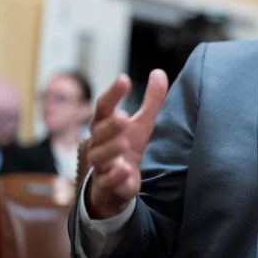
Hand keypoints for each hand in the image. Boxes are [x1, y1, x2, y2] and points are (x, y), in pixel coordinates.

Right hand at [86, 69, 167, 218]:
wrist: (115, 185)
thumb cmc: (126, 148)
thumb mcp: (142, 124)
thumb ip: (151, 100)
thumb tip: (159, 72)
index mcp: (105, 126)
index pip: (104, 107)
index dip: (113, 93)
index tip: (124, 78)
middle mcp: (98, 144)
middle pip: (99, 132)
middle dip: (110, 125)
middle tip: (123, 116)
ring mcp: (101, 166)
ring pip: (100, 157)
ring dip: (111, 149)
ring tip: (125, 142)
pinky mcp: (107, 186)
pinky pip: (107, 181)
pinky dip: (115, 176)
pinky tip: (125, 169)